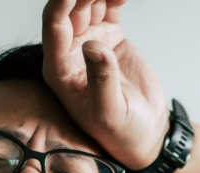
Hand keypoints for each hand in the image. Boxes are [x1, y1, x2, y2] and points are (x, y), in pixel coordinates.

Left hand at [41, 0, 170, 169]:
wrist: (145, 134)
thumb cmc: (121, 132)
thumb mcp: (109, 113)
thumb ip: (101, 80)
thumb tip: (91, 46)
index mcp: (59, 70)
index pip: (54, 27)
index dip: (61, 3)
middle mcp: (69, 52)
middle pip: (70, 9)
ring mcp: (90, 42)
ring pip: (88, 3)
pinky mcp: (109, 37)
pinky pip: (109, 7)